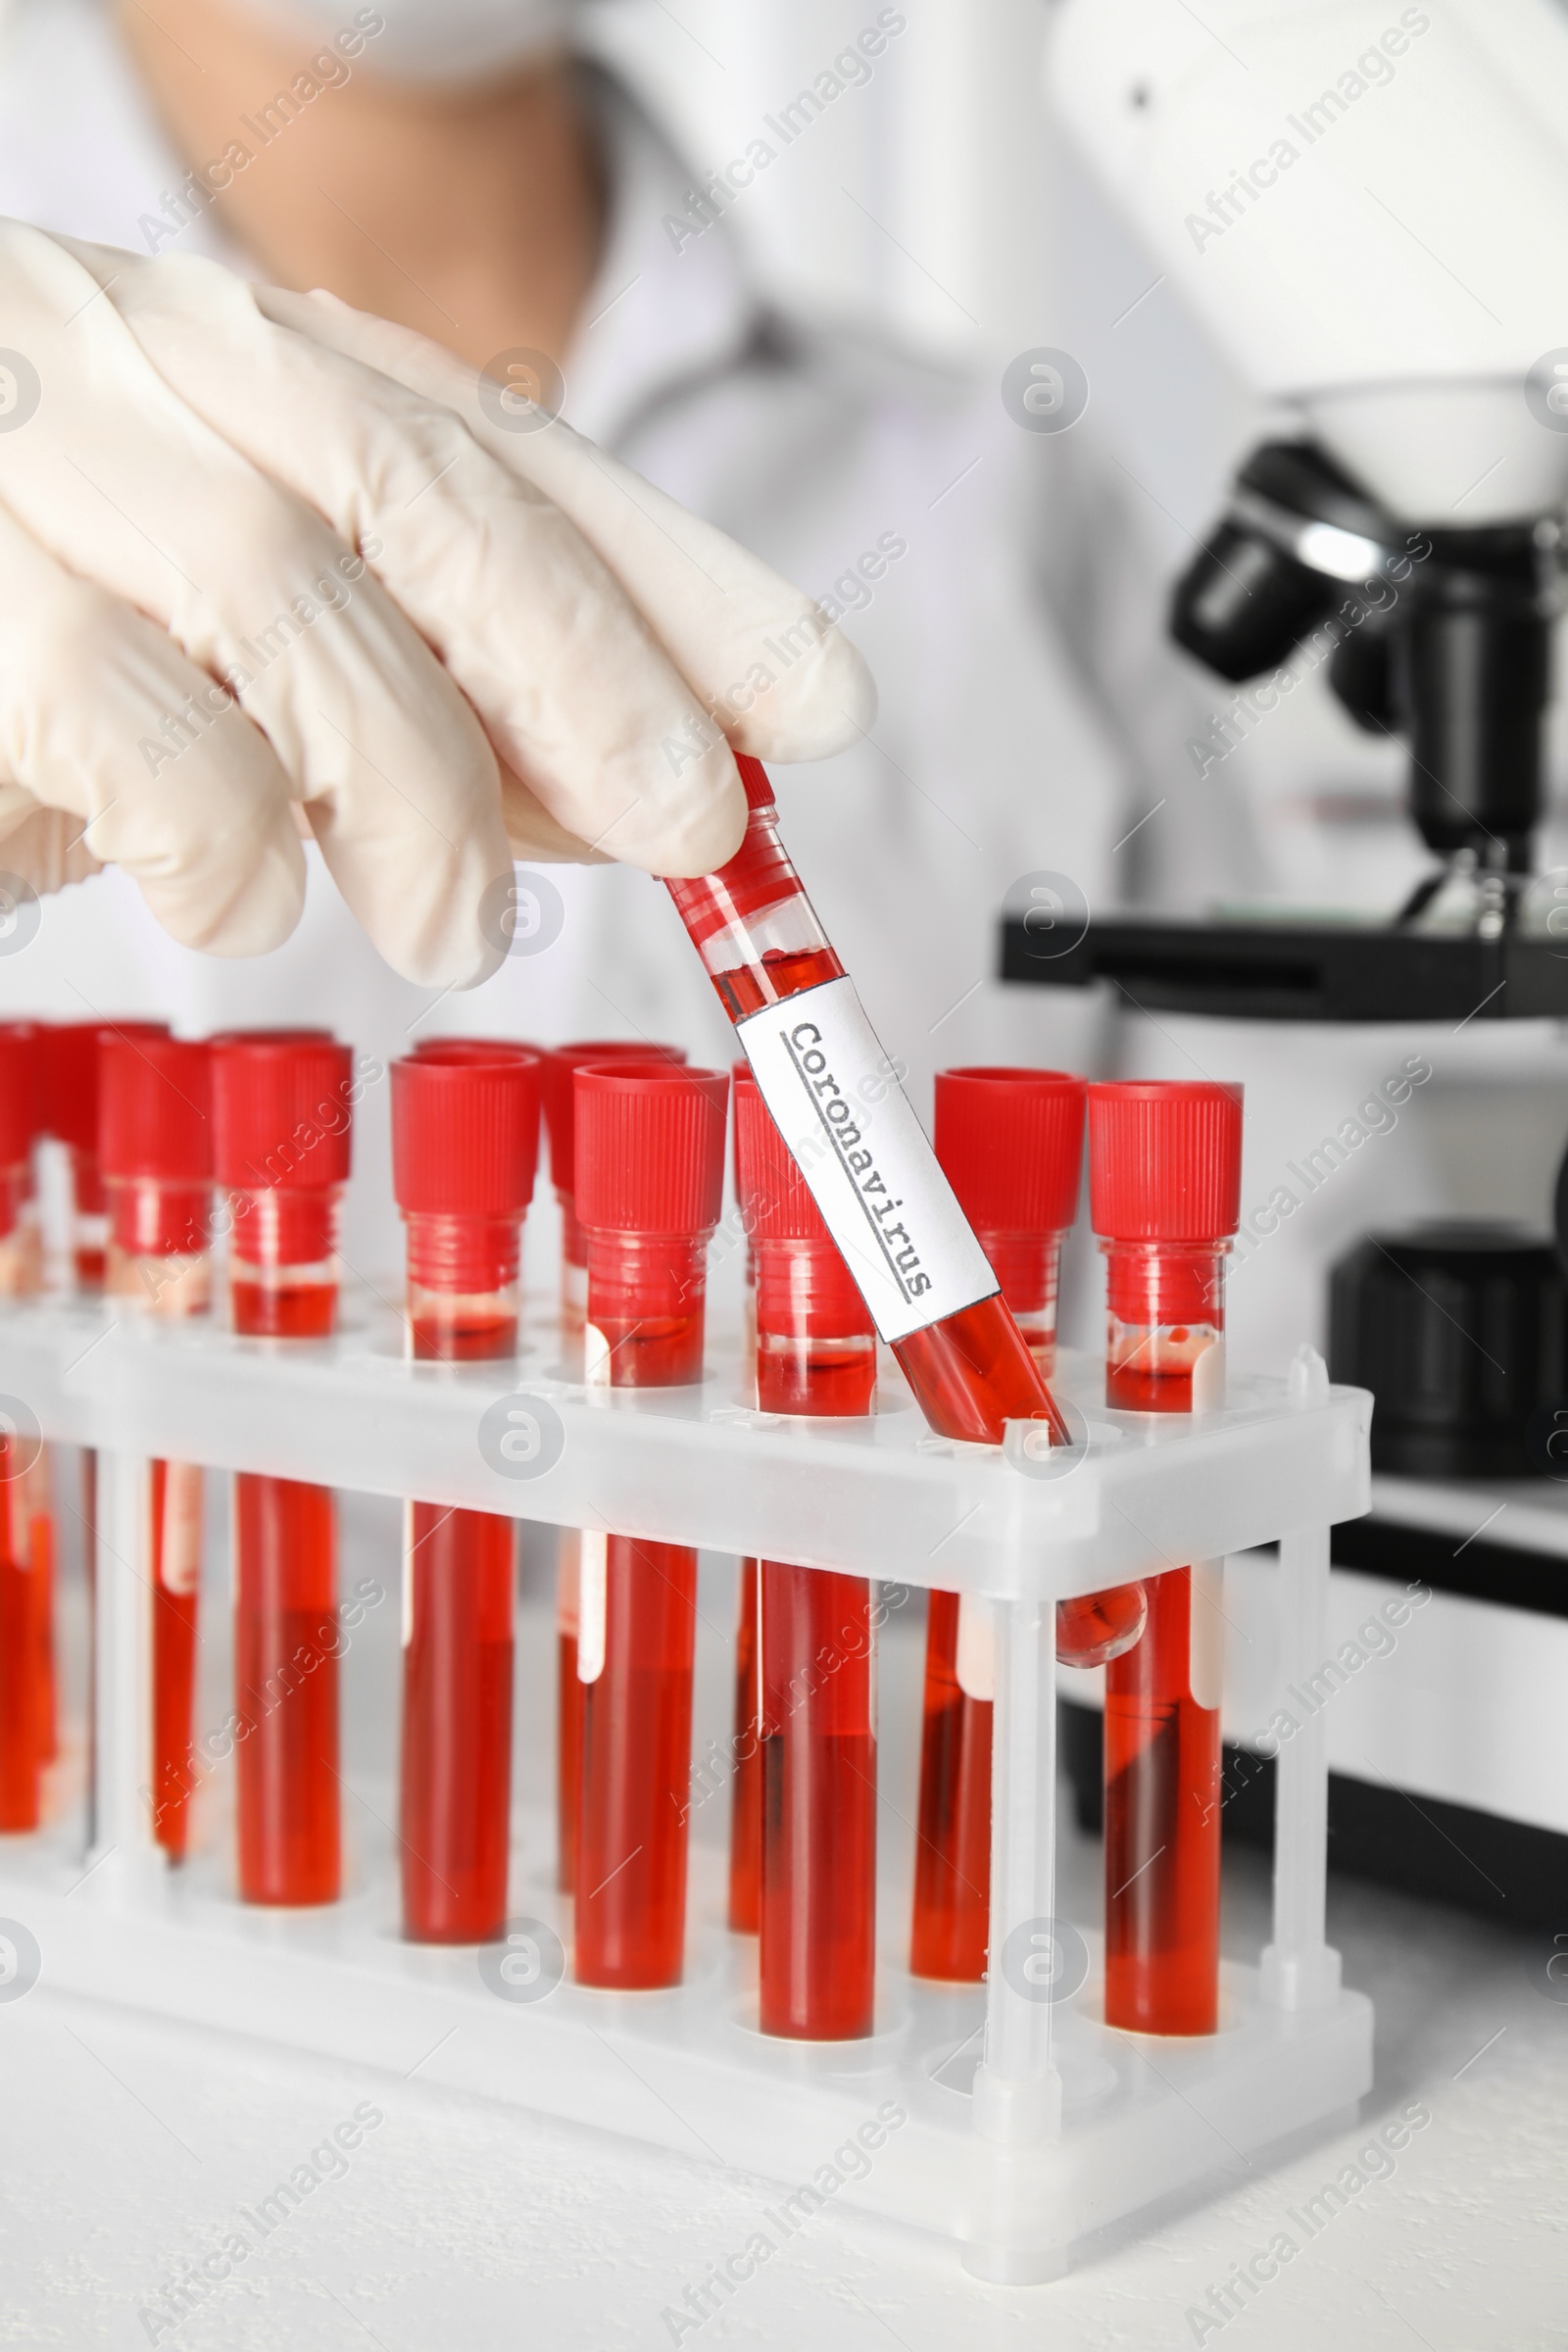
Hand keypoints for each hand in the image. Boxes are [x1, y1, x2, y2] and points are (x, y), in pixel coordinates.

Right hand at [0, 223, 873, 984]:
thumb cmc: (27, 651)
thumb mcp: (255, 672)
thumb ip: (434, 705)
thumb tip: (634, 784)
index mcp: (237, 367)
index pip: (502, 446)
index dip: (679, 575)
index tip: (811, 702)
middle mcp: (136, 362)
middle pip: (419, 482)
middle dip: (585, 668)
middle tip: (693, 823)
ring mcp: (26, 450)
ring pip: (288, 586)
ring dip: (416, 785)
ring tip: (458, 925)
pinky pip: (130, 718)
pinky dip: (230, 840)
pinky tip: (246, 902)